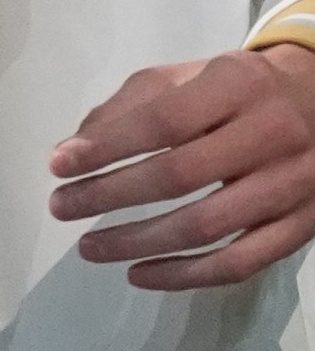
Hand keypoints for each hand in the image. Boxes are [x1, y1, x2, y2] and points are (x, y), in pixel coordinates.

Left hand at [48, 46, 314, 288]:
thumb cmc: (242, 88)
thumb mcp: (193, 75)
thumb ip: (134, 103)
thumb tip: (75, 149)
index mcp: (236, 84)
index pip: (164, 119)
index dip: (108, 146)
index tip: (59, 164)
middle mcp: (268, 134)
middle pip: (180, 175)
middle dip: (111, 195)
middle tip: (62, 207)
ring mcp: (290, 186)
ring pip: (207, 227)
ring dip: (139, 242)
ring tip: (90, 247)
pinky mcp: (301, 228)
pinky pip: (239, 264)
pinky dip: (186, 276)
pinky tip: (141, 274)